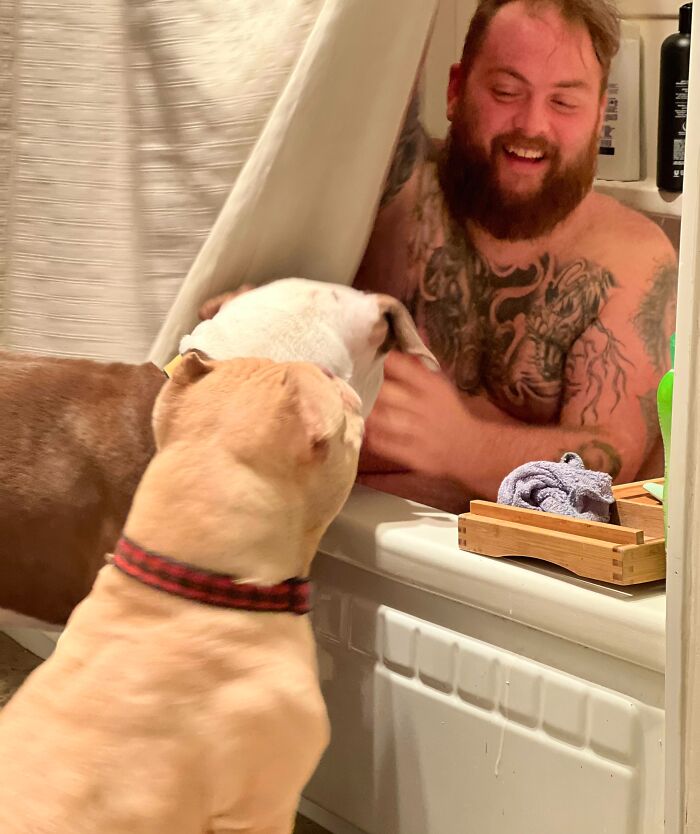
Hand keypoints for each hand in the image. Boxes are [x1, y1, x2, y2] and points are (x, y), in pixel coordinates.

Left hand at [359, 352, 469, 480]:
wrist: (468, 447)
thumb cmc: (448, 411)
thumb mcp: (440, 384)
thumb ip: (420, 365)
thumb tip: (413, 333)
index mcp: (431, 387)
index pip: (401, 367)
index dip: (381, 362)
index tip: (367, 358)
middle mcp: (424, 408)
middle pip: (385, 393)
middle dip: (367, 389)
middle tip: (353, 385)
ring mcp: (418, 433)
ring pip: (381, 419)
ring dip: (367, 413)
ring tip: (357, 408)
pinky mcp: (413, 454)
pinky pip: (383, 444)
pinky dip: (371, 436)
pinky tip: (367, 430)